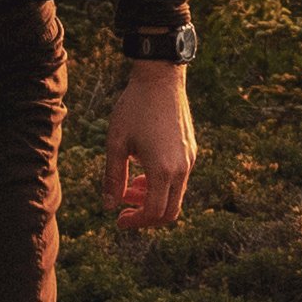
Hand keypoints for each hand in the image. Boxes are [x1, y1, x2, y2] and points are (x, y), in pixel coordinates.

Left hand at [106, 61, 196, 233]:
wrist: (160, 79)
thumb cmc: (134, 109)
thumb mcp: (116, 144)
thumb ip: (113, 178)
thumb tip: (109, 206)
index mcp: (163, 170)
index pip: (154, 213)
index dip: (136, 222)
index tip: (118, 219)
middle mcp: (182, 168)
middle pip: (170, 211)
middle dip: (146, 215)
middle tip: (125, 207)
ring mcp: (190, 160)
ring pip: (176, 195)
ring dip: (153, 198)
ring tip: (131, 185)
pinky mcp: (191, 151)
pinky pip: (180, 179)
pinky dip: (162, 184)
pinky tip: (144, 168)